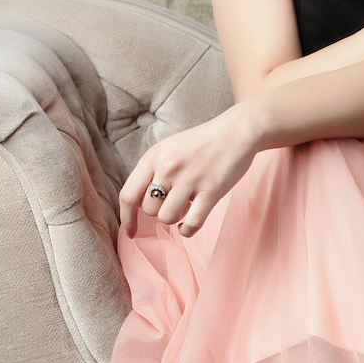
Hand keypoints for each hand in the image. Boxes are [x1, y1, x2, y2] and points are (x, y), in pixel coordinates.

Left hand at [119, 105, 257, 237]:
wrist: (237, 131)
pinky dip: (187, 230)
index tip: (130, 231)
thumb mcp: (169, 149)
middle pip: (149, 209)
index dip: (126, 217)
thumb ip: (153, 171)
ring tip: (185, 206)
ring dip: (175, 218)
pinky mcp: (211, 191)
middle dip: (158, 212)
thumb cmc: (202, 142)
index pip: (128, 194)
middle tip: (173, 202)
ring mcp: (190, 179)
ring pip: (167, 218)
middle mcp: (169, 167)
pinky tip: (189, 224)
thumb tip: (139, 204)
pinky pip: (191, 224)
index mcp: (154, 156)